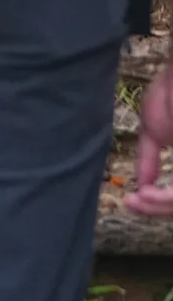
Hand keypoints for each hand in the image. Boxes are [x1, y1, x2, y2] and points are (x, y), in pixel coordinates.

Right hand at [127, 63, 172, 214]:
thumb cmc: (170, 90)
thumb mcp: (154, 129)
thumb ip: (148, 159)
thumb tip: (140, 184)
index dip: (157, 203)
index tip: (131, 200)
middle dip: (156, 209)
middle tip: (132, 203)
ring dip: (159, 206)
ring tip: (138, 199)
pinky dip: (165, 198)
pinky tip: (147, 193)